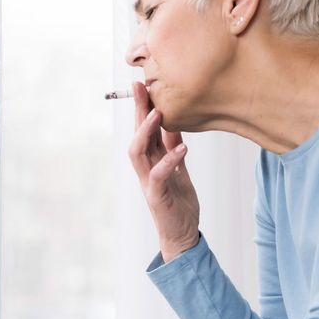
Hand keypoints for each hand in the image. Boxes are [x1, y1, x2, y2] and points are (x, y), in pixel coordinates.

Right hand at [128, 81, 199, 260]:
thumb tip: (174, 124)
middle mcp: (145, 168)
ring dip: (146, 132)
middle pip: (136, 134)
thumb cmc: (179, 202)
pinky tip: (182, 148)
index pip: (143, 128)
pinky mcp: (157, 196)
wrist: (181, 234)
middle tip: (141, 87)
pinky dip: (169, 160)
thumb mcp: (178, 168)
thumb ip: (172, 148)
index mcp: (150, 159)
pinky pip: (158, 175)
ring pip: (138, 152)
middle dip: (138, 110)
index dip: (142, 106)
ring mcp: (148, 182)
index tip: (143, 84)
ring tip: (158, 114)